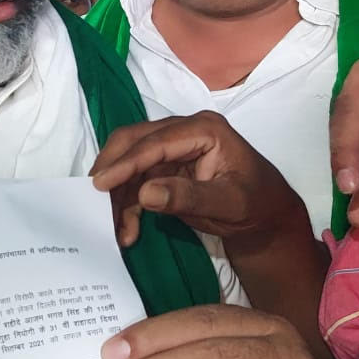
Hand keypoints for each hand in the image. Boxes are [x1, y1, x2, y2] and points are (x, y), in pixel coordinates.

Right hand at [91, 112, 308, 249]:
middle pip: (134, 141)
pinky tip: (127, 229)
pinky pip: (136, 180)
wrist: (266, 215)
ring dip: (118, 194)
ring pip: (130, 162)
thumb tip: (146, 193)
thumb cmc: (256, 204)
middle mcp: (183, 131)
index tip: (100, 184)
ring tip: (116, 228)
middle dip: (112, 170)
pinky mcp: (165, 166)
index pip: (155, 143)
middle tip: (93, 199)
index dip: (126, 163)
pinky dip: (127, 203)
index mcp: (203, 130)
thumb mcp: (228, 204)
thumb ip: (189, 197)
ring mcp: (173, 148)